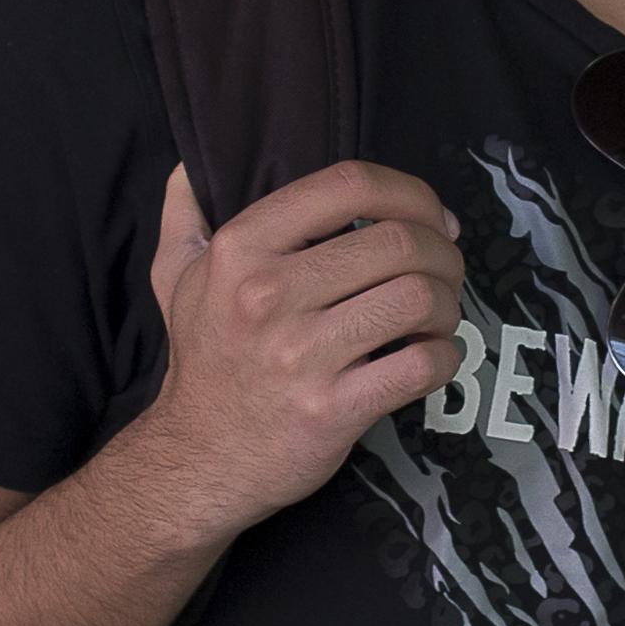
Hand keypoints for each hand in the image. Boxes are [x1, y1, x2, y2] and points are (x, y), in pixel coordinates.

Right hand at [121, 159, 465, 539]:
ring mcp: (301, 355)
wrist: (198, 459)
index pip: (349, 185)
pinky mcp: (332, 410)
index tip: (430, 215)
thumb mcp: (176, 277)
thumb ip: (185, 214)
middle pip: (399, 241)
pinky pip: (422, 366)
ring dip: (448, 304)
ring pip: (419, 299)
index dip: (409, 191)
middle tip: (445, 270)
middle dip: (443, 252)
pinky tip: (432, 356)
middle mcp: (268, 294)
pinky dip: (445, 357)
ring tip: (437, 315)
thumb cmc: (204, 360)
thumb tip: (189, 166)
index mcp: (241, 248)